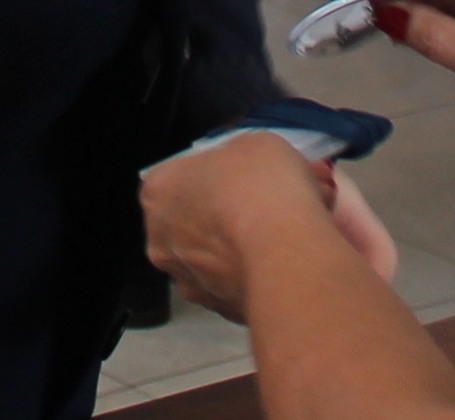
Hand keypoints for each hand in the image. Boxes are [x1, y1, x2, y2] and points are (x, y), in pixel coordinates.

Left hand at [140, 135, 394, 321]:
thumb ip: (241, 158)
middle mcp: (163, 242)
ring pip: (221, 256)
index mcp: (159, 192)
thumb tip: (253, 169)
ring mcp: (191, 282)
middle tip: (274, 202)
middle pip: (199, 220)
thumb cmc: (261, 189)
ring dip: (250, 244)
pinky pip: (243, 284)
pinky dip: (263, 273)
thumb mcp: (255, 143)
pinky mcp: (222, 311)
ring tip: (296, 228)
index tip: (246, 174)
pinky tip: (295, 258)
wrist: (286, 256)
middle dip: (233, 212)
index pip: (179, 177)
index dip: (216, 174)